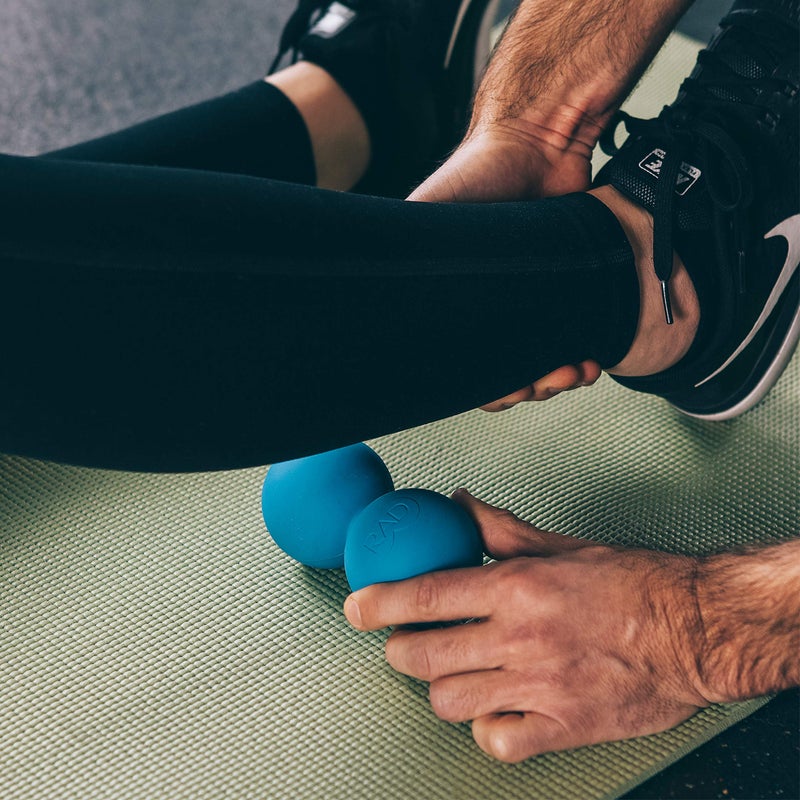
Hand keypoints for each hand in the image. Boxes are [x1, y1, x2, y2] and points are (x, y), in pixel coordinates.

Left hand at [343, 491, 710, 761]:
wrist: (698, 630)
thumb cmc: (635, 583)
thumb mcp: (562, 545)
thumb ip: (500, 530)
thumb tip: (458, 506)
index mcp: (519, 588)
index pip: (426, 596)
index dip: (380, 604)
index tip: (357, 608)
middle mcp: (524, 639)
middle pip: (424, 655)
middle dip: (400, 648)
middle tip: (404, 640)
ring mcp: (542, 687)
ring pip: (450, 700)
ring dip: (440, 686)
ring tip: (451, 670)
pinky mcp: (563, 726)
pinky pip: (496, 740)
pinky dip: (485, 726)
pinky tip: (494, 706)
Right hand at [408, 118, 602, 409]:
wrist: (536, 141)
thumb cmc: (475, 174)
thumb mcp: (427, 217)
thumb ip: (406, 256)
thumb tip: (376, 306)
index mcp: (454, 300)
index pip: (464, 365)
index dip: (486, 388)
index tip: (506, 392)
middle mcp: (489, 306)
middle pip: (506, 372)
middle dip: (526, 387)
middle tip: (542, 383)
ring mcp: (529, 301)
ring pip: (542, 362)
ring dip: (556, 377)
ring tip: (573, 371)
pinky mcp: (567, 289)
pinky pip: (574, 335)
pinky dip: (581, 353)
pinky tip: (590, 357)